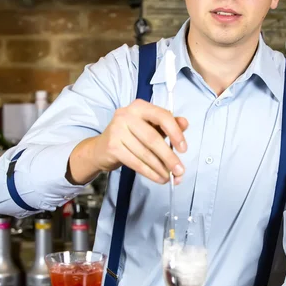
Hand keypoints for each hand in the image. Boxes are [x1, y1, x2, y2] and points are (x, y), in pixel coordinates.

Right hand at [67, 99, 187, 184]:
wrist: (101, 148)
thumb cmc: (130, 135)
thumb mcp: (150, 126)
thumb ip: (168, 124)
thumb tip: (185, 123)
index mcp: (140, 106)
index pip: (162, 116)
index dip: (175, 133)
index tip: (184, 149)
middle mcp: (126, 114)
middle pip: (153, 138)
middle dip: (169, 157)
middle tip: (180, 170)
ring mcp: (117, 130)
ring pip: (145, 153)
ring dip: (160, 168)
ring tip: (170, 177)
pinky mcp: (112, 146)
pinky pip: (136, 162)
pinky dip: (150, 172)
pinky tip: (158, 178)